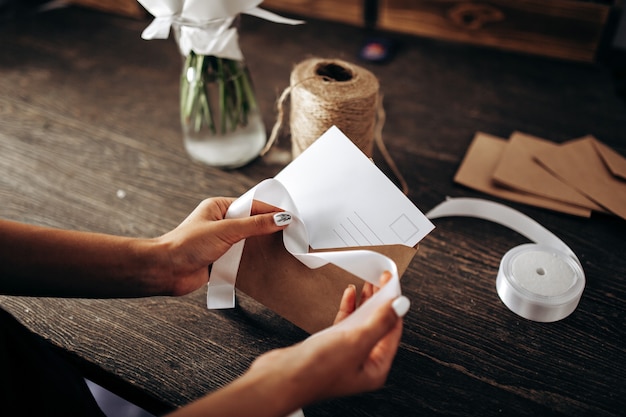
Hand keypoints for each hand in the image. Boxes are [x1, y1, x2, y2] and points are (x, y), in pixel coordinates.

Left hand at [154, 197, 288, 295]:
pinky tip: (264, 262)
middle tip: (290, 234)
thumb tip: (281, 218)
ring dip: (260, 245)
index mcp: (219, 207)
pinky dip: (251, 260)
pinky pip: (241, 257)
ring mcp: (220, 241)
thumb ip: (255, 225)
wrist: (165, 270)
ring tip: (282, 248)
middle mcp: (220, 222)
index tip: (291, 219)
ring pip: (247, 241)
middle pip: (252, 222)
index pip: (252, 205)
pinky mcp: (219, 259)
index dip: (272, 211)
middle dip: (269, 228)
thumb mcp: (226, 230)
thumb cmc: (187, 245)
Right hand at [248, 271, 404, 407]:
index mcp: (375, 368)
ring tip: (368, 283)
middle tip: (381, 280)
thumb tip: (401, 306)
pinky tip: (349, 295)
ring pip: (362, 323)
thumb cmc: (316, 371)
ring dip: (365, 302)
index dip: (394, 306)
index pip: (393, 330)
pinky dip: (349, 308)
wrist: (280, 378)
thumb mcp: (356, 342)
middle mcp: (363, 363)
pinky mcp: (329, 347)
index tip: (393, 285)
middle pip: (378, 326)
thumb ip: (380, 322)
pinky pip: (345, 324)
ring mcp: (346, 355)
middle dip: (380, 301)